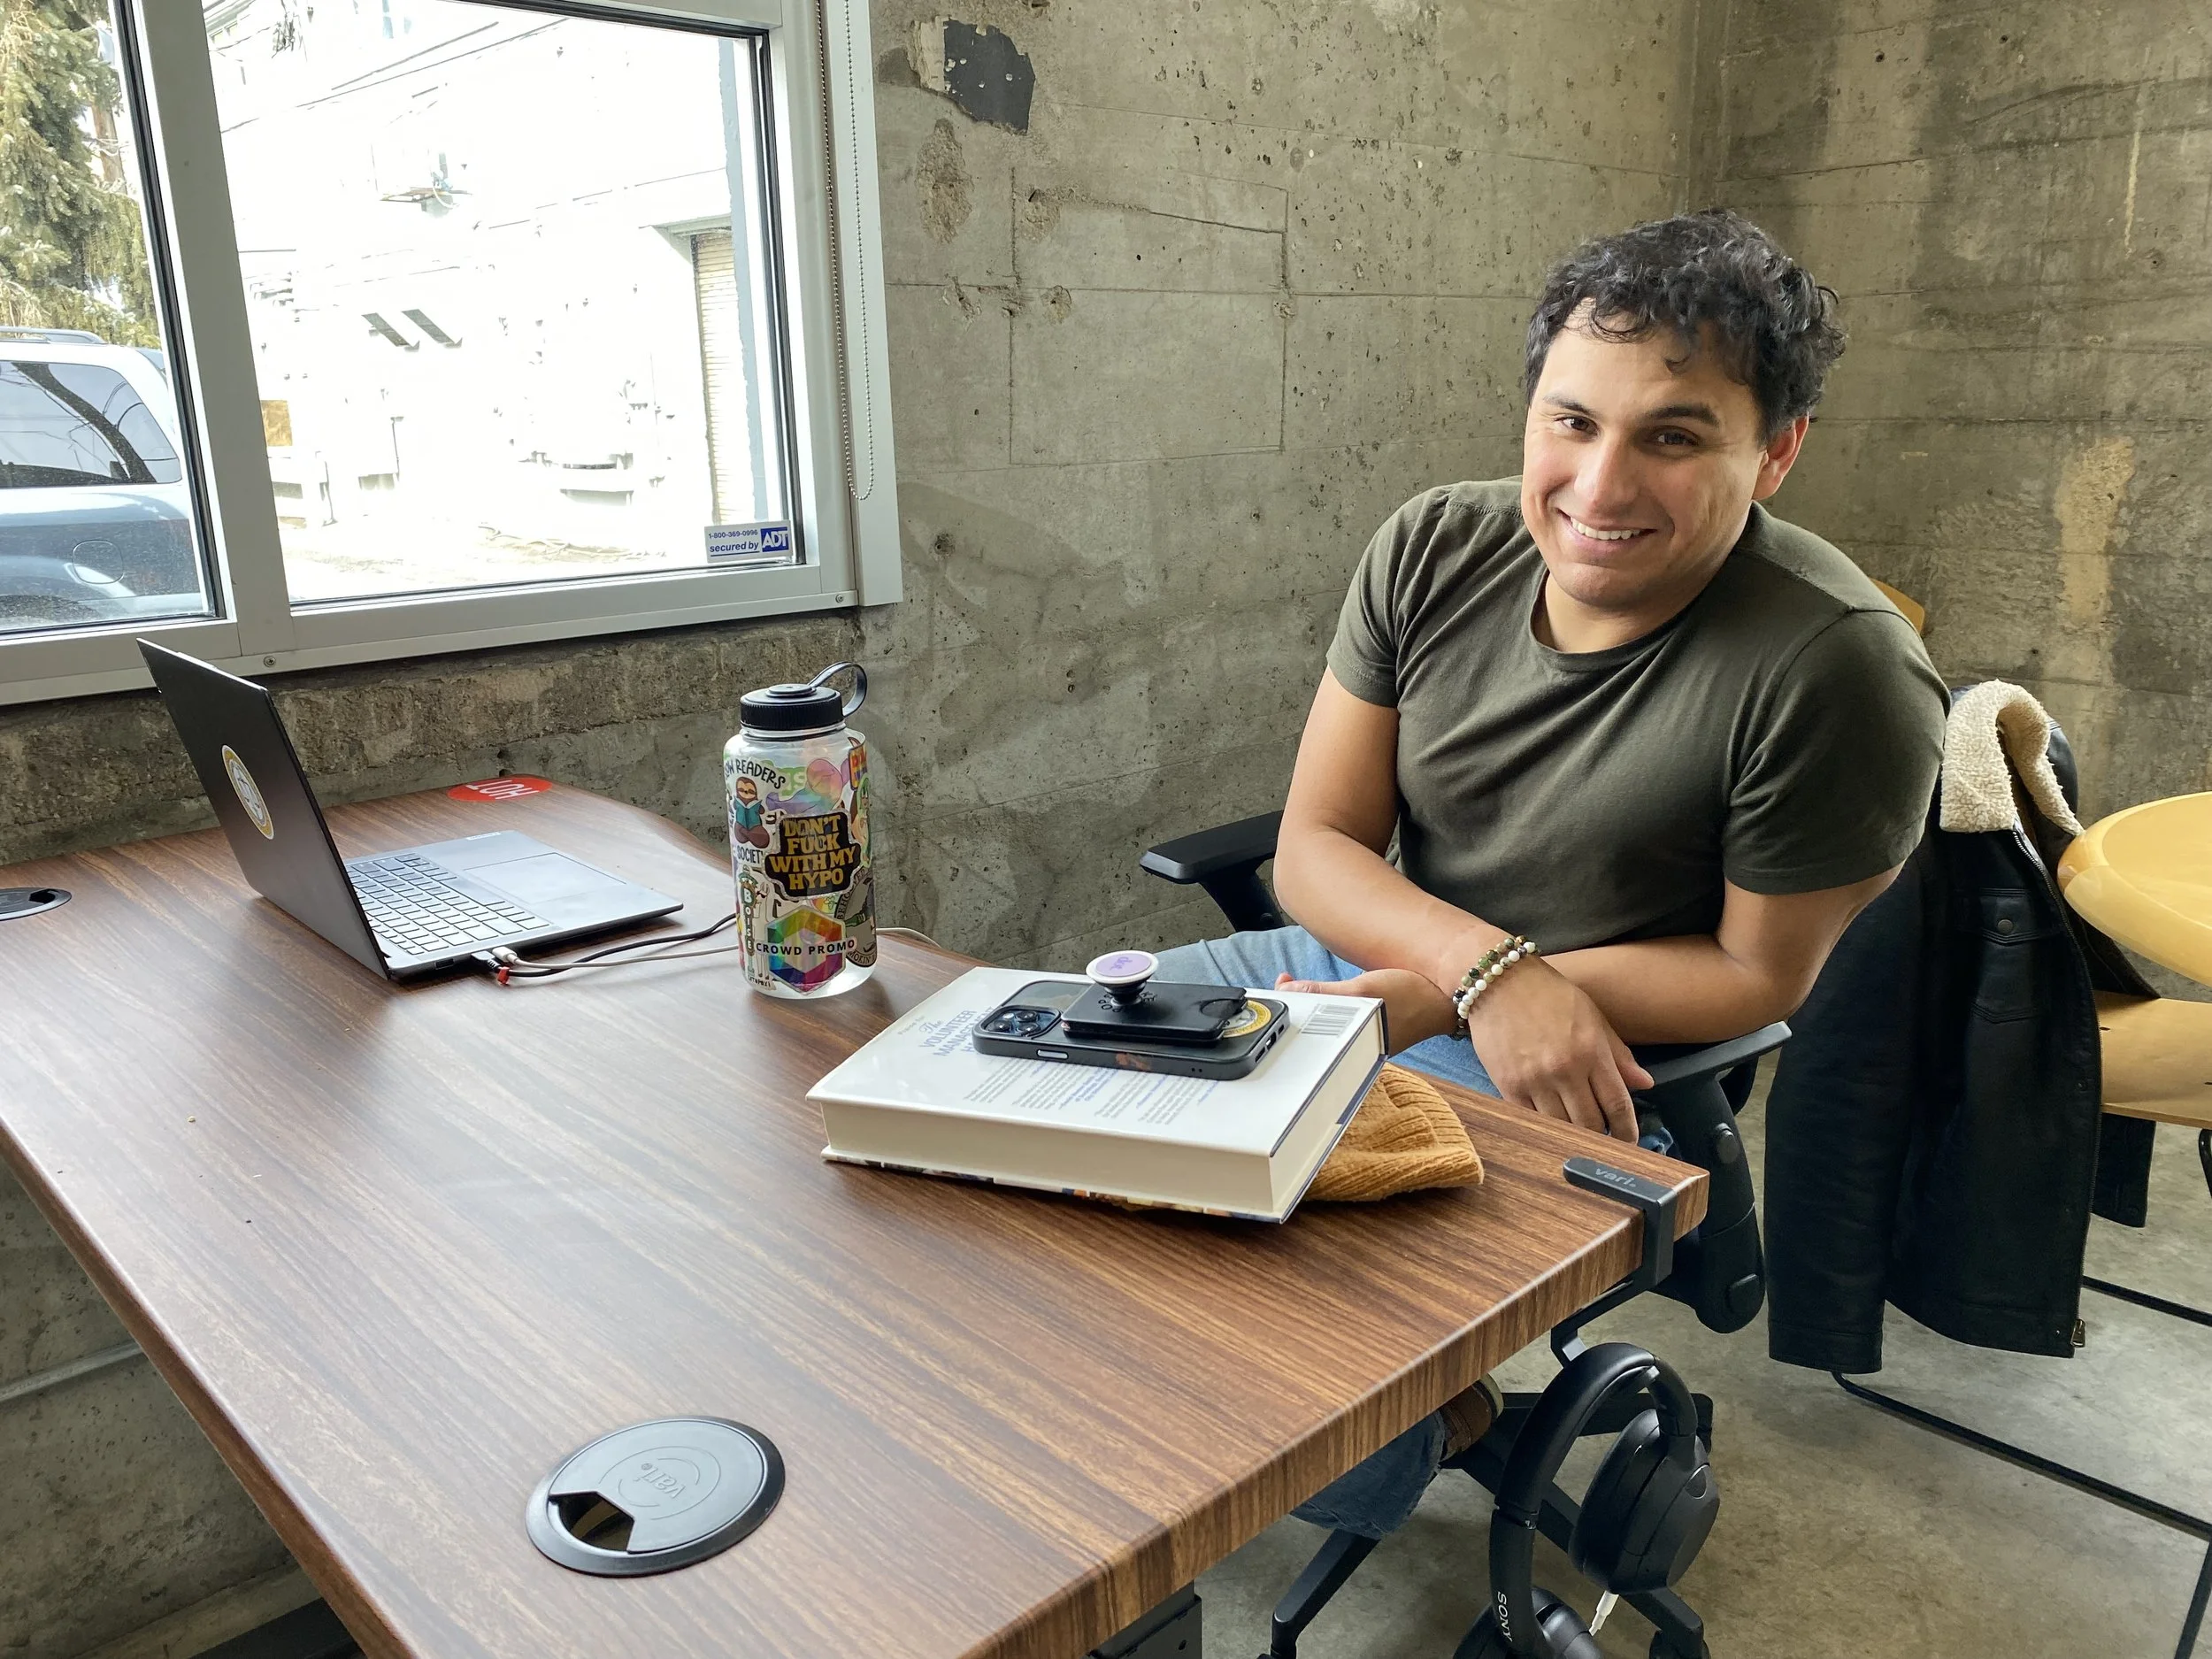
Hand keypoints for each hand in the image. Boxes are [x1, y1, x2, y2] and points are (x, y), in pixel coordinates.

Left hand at [1273, 968, 1457, 1051]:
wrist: (1454, 995)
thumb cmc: (1413, 995)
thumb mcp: (1363, 989)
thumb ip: (1323, 993)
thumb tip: (1287, 990)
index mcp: (1353, 1046)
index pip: (1310, 1034)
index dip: (1291, 1012)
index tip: (1279, 988)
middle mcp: (1358, 1043)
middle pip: (1317, 1026)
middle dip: (1298, 1004)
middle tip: (1284, 981)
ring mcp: (1367, 1032)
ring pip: (1329, 1017)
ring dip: (1312, 999)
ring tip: (1295, 982)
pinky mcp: (1375, 1021)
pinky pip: (1344, 1011)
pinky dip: (1330, 999)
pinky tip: (1326, 988)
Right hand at [1463, 960, 1649, 1141]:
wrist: (1499, 981)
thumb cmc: (1549, 995)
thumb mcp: (1592, 1016)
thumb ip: (1618, 1054)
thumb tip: (1646, 1083)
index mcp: (1591, 1051)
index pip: (1617, 1105)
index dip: (1627, 1130)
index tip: (1630, 1142)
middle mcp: (1565, 1070)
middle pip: (1591, 1123)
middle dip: (1601, 1136)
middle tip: (1604, 1139)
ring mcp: (1534, 1080)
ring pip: (1561, 1127)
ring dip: (1573, 1135)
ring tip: (1578, 1135)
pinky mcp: (1508, 1085)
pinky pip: (1532, 1119)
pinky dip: (1544, 1126)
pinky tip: (1550, 1126)